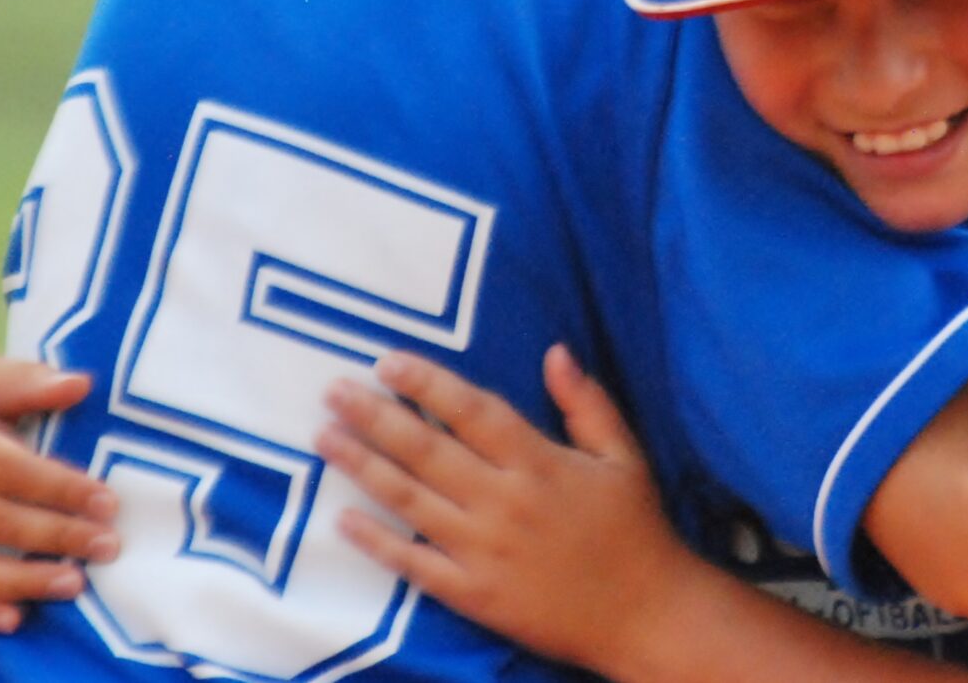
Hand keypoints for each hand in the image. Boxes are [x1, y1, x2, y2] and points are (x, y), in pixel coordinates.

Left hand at [319, 346, 689, 670]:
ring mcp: (483, 551)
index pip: (473, 411)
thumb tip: (555, 351)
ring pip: (409, 500)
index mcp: (540, 463)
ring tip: (324, 437)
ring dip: (361, 466)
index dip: (428, 384)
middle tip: (332, 390)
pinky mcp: (473, 594)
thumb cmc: (635, 529)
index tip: (388, 362)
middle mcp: (504, 502)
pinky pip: (414, 564)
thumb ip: (587, 403)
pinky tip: (342, 519)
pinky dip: (376, 542)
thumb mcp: (624, 456)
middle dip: (375, 416)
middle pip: (427, 450)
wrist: (643, 615)